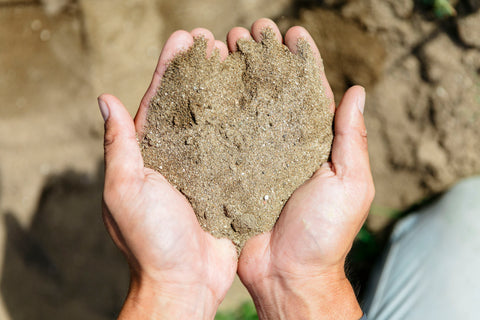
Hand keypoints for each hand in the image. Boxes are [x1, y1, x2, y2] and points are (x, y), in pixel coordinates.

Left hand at [99, 28, 237, 319]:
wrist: (185, 281)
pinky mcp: (228, 183)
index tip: (186, 38)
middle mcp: (177, 156)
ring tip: (238, 61)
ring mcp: (205, 168)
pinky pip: (237, 148)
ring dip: (224, 90)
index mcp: (149, 153)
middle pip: (189, 103)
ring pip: (215, 121)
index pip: (157, 99)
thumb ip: (119, 145)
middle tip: (217, 42)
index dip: (170, 67)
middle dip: (200, 71)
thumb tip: (106, 100)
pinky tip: (259, 103)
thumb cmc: (150, 239)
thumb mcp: (126, 189)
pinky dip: (246, 124)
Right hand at [236, 20, 374, 319]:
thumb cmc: (325, 233)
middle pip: (273, 92)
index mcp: (316, 144)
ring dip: (236, 77)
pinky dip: (215, 113)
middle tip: (246, 32)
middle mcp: (285, 145)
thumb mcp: (350, 184)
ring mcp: (256, 158)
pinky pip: (223, 138)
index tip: (290, 31)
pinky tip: (203, 90)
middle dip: (262, 60)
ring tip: (222, 48)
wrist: (288, 274)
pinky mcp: (232, 173)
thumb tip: (358, 91)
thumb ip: (352, 139)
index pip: (310, 91)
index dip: (301, 60)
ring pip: (245, 109)